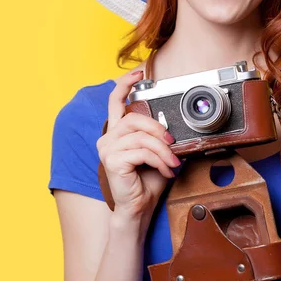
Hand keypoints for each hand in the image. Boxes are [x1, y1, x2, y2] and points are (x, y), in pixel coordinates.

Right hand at [96, 71, 180, 219]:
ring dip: (162, 150)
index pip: (116, 100)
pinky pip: (142, 152)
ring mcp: (107, 149)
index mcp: (117, 131)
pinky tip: (165, 170)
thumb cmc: (147, 181)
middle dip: (158, 129)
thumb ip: (158, 135)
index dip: (126, 83)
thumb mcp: (157, 152)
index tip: (139, 72)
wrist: (139, 208)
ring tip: (172, 162)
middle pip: (134, 118)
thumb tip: (172, 124)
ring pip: (142, 137)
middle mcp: (108, 137)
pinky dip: (159, 160)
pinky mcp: (111, 161)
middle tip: (172, 142)